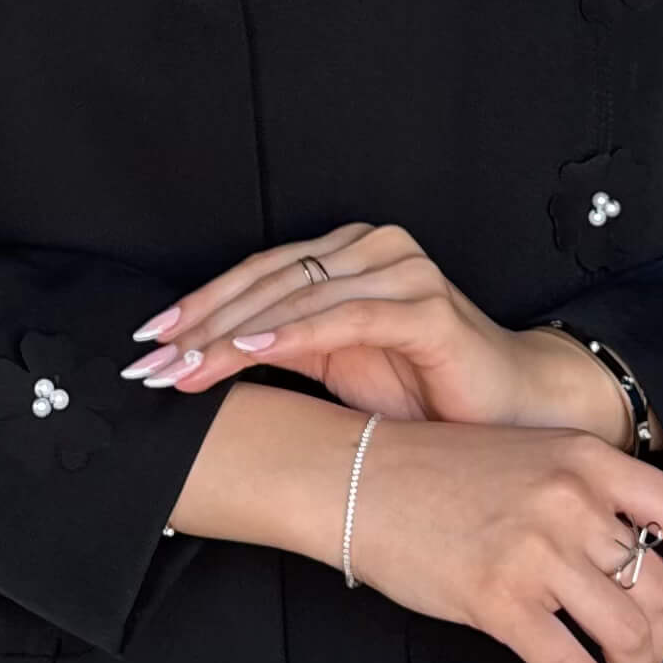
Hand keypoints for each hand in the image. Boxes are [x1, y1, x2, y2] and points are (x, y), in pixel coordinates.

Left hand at [123, 219, 634, 439]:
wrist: (514, 411)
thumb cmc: (425, 390)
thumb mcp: (337, 366)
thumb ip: (280, 347)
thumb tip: (197, 360)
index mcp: (349, 256)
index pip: (259, 274)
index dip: (199, 305)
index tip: (147, 342)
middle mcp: (373, 250)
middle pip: (268, 281)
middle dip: (200, 325)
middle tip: (149, 362)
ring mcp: (403, 273)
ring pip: (296, 299)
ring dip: (230, 336)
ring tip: (182, 367)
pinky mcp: (427, 308)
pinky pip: (345, 318)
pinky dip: (291, 335)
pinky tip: (247, 354)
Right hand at [340, 417, 662, 662]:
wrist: (356, 477)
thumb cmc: (436, 474)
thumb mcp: (529, 459)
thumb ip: (587, 501)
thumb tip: (646, 571)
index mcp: (586, 459)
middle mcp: (573, 500)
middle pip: (658, 590)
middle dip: (661, 641)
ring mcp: (537, 549)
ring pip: (627, 633)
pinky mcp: (499, 599)